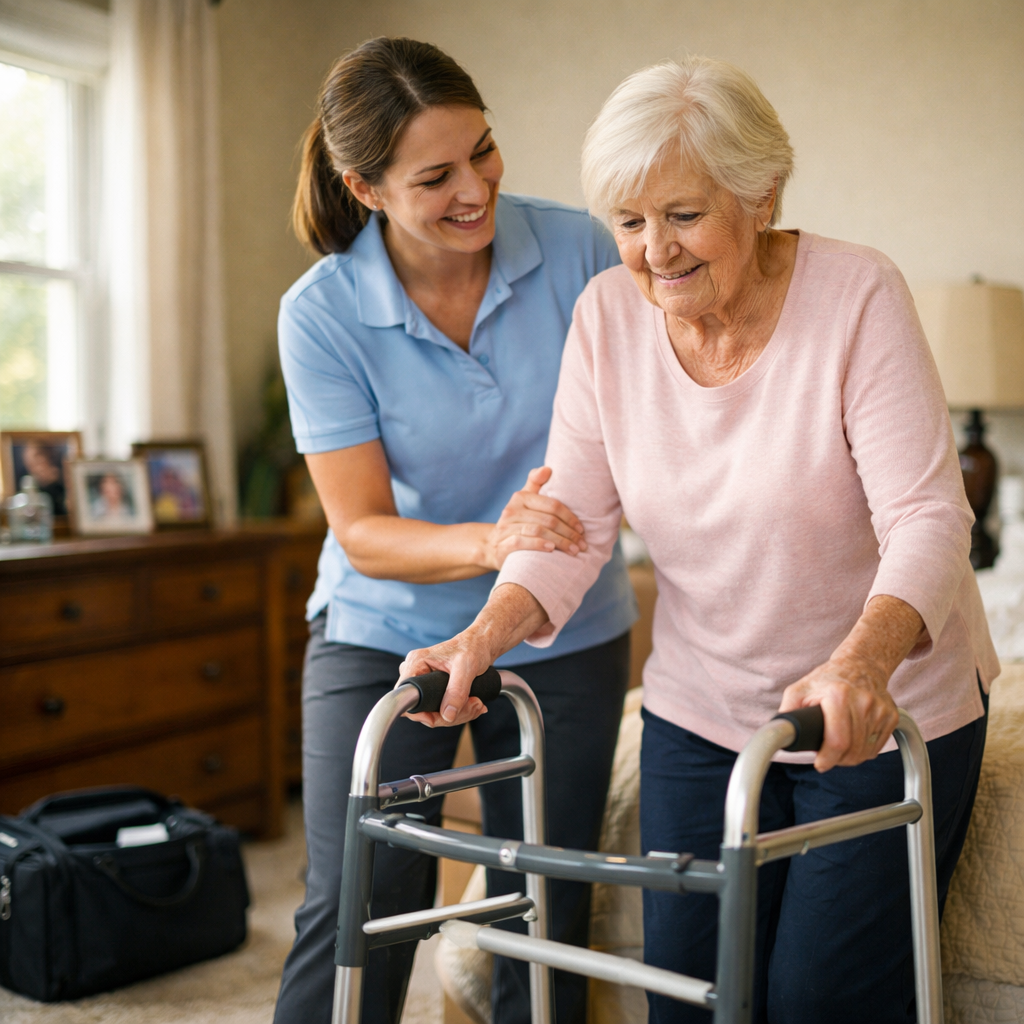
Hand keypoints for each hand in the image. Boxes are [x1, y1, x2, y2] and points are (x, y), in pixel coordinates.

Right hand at [399, 629, 495, 727]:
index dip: (418, 712)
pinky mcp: (434, 689)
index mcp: (417, 662)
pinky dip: (458, 711)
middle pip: (421, 709)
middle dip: (447, 714)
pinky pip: (441, 709)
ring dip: (457, 714)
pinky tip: (472, 704)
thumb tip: (447, 715)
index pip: (404, 695)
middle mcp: (417, 672)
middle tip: (472, 705)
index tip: (438, 717)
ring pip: (433, 712)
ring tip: (476, 703)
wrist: (482, 644)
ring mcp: (425, 682)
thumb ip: (456, 691)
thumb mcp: (466, 668)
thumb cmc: (473, 647)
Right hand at [480, 467, 585, 570]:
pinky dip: (539, 545)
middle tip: (581, 544)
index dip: (570, 517)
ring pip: (538, 531)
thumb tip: (548, 468)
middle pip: (548, 520)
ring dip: (559, 542)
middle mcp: (512, 510)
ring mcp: (505, 527)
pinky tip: (552, 550)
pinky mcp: (502, 544)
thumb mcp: (525, 501)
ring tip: (573, 550)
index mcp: (521, 497)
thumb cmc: (518, 522)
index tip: (581, 530)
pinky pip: (522, 542)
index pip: (552, 505)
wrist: (494, 545)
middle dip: (568, 533)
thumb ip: (536, 483)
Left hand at [778, 654, 898, 771]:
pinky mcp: (892, 716)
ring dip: (851, 757)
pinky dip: (865, 751)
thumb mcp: (800, 689)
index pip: (838, 740)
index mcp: (839, 695)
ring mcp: (880, 709)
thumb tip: (781, 733)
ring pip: (866, 751)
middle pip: (852, 749)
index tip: (820, 764)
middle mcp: (863, 701)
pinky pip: (878, 746)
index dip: (828, 758)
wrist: (860, 665)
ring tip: (839, 749)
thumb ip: (788, 710)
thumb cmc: (827, 679)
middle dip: (837, 760)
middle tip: (828, 757)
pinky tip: (854, 742)